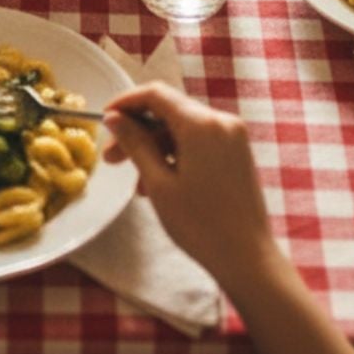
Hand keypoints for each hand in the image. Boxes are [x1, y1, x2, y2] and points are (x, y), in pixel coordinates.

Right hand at [104, 82, 274, 286]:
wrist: (248, 259)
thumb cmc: (200, 225)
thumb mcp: (159, 183)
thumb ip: (135, 143)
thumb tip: (113, 117)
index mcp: (201, 123)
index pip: (156, 94)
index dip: (126, 102)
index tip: (104, 120)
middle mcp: (221, 120)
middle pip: (169, 111)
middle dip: (138, 132)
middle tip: (111, 159)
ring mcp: (233, 135)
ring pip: (182, 129)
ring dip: (155, 148)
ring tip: (137, 184)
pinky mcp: (237, 152)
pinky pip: (199, 142)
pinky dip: (177, 155)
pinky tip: (161, 185)